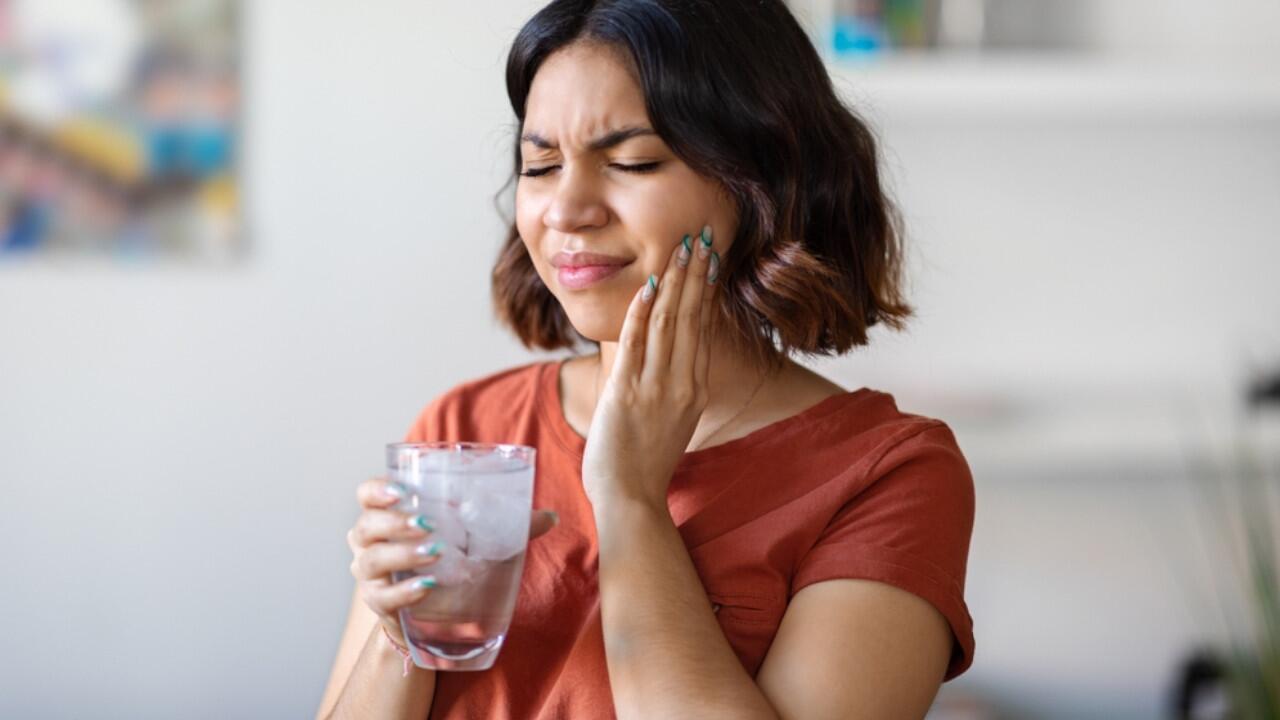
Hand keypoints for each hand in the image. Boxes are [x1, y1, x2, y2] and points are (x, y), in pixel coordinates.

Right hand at [347, 476, 559, 643]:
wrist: (431, 612)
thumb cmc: (448, 559)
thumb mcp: (472, 536)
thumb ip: (507, 524)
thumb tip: (551, 517)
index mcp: (387, 513)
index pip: (367, 493)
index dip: (378, 489)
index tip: (403, 490)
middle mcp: (369, 542)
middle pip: (366, 525)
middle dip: (394, 522)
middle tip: (428, 524)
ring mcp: (371, 575)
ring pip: (372, 560)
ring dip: (402, 554)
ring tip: (435, 552)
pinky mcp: (379, 604)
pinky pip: (384, 597)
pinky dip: (404, 592)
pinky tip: (427, 587)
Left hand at [581, 226, 720, 512]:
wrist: (631, 499)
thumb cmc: (644, 464)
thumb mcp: (672, 422)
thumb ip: (674, 388)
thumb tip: (671, 361)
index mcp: (694, 389)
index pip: (702, 328)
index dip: (706, 290)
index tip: (710, 259)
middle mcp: (682, 384)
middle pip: (690, 316)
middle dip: (695, 272)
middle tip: (700, 236)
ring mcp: (655, 387)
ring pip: (668, 322)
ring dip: (674, 280)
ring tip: (680, 247)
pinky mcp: (627, 392)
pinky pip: (636, 343)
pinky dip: (642, 311)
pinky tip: (648, 284)